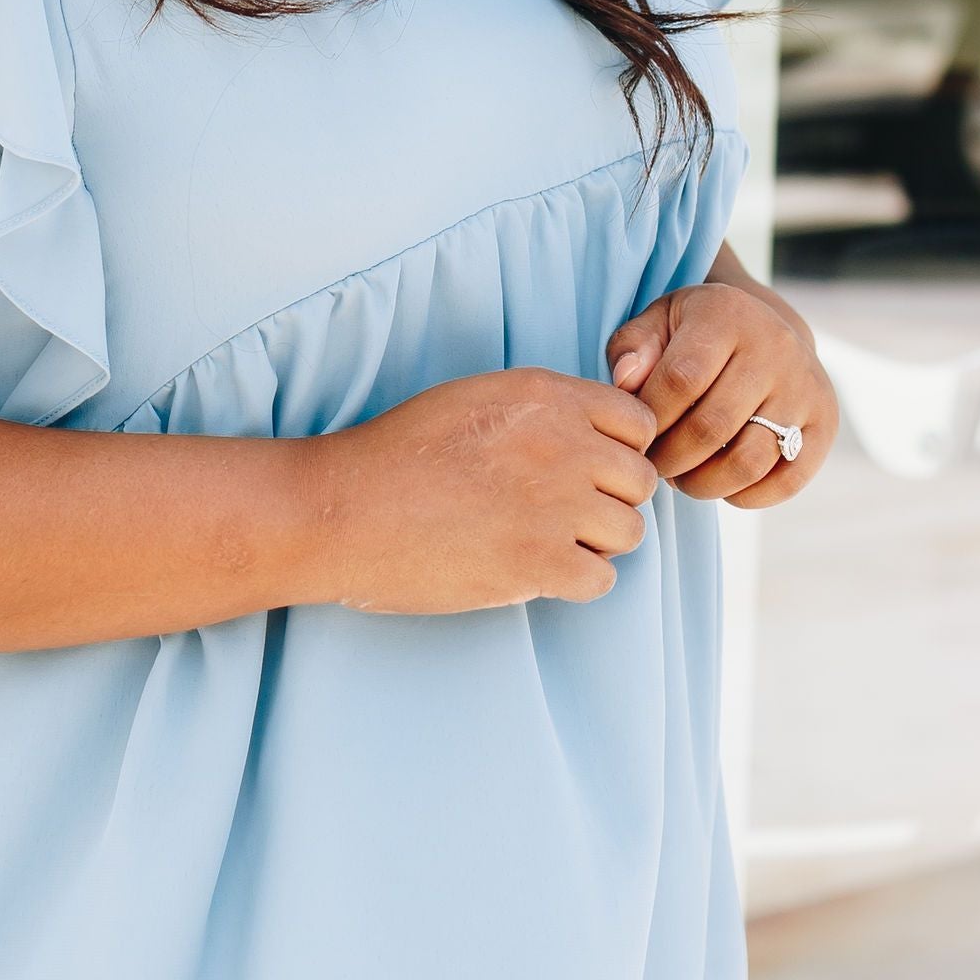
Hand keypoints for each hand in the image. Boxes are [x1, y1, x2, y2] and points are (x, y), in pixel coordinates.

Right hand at [323, 369, 660, 613]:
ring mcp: (554, 504)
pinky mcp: (538, 561)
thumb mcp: (475, 399)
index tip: (584, 472)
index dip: (617, 452)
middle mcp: (562, 443)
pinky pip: (602, 580)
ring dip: (595, 544)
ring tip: (544, 545)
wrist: (339, 509)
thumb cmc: (396, 456)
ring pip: (629, 532)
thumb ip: (541, 411)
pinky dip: (574, 583)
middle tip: (560, 516)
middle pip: (640, 480)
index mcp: (546, 396)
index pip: (637, 422)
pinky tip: (534, 573)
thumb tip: (595, 440)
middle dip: (609, 501)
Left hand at [607, 270, 836, 506]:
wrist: (766, 331)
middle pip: (711, 427)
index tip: (634, 434)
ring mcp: (806, 387)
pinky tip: (721, 485)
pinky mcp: (825, 423)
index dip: (649, 419)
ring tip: (682, 478)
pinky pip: (787, 481)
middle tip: (653, 464)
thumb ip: (632, 348)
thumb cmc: (696, 335)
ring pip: (748, 461)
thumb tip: (626, 381)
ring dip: (703, 484)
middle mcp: (776, 347)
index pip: (680, 380)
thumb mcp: (658, 324)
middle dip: (669, 459)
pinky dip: (746, 497)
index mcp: (727, 314)